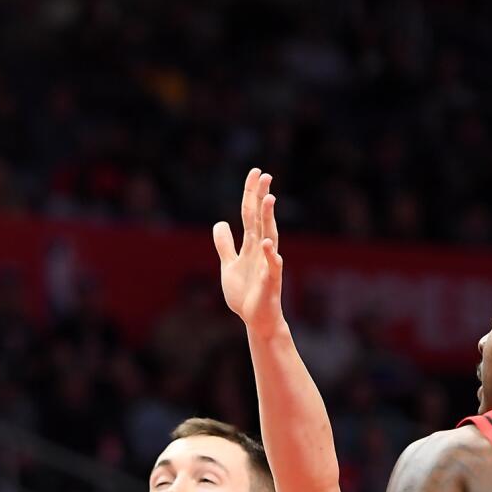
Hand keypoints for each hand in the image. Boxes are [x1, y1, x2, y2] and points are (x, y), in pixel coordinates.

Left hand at [213, 169, 284, 337]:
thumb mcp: (229, 264)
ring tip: (269, 199)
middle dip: (261, 197)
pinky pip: (272, 266)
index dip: (251, 194)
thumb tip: (220, 223)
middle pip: (260, 219)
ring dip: (268, 218)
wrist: (256, 319)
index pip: (250, 214)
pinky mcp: (270, 282)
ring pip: (270, 236)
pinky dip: (270, 255)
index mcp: (251, 245)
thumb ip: (225, 244)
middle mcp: (261, 250)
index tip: (255, 173)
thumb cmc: (245, 292)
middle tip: (264, 174)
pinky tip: (267, 243)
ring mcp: (267, 264)